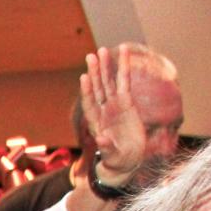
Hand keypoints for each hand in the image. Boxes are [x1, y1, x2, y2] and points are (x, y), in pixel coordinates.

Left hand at [81, 47, 145, 184]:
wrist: (127, 159)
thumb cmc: (117, 160)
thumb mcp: (112, 155)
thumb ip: (106, 147)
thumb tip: (100, 141)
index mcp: (96, 122)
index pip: (89, 103)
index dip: (87, 91)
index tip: (84, 77)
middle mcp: (103, 110)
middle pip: (98, 88)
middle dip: (95, 72)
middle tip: (92, 55)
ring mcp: (114, 104)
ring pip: (109, 82)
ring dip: (106, 66)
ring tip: (104, 50)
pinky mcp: (126, 102)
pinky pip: (125, 82)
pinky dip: (123, 68)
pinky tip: (123, 53)